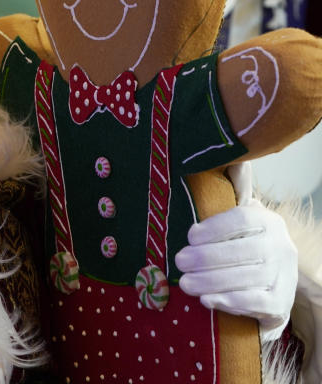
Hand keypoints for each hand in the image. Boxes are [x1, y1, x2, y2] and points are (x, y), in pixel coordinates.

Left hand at [174, 163, 296, 340]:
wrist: (270, 285)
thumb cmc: (243, 245)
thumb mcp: (237, 218)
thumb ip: (233, 191)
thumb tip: (236, 160)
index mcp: (268, 221)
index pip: (243, 220)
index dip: (216, 227)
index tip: (190, 235)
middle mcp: (281, 246)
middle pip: (243, 251)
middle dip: (206, 258)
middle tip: (179, 261)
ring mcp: (285, 276)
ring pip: (247, 279)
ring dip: (212, 282)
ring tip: (185, 283)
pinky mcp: (282, 304)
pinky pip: (258, 303)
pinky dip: (231, 302)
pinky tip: (208, 300)